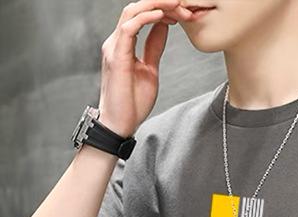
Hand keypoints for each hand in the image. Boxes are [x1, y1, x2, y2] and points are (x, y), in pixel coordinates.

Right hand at [98, 1, 193, 137]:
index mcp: (123, 44)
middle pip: (137, 8)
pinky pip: (130, 28)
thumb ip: (154, 47)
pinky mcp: (116, 57)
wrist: (120, 124)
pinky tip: (162, 16)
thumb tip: (164, 27)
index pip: (141, 15)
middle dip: (162, 3)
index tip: (182, 13)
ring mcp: (114, 47)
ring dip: (157, 5)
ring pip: (132, 11)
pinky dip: (146, 18)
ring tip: (176, 6)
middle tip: (183, 5)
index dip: (162, 9)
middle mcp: (116, 41)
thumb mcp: (149, 69)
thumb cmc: (132, 102)